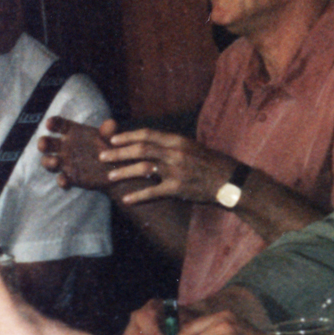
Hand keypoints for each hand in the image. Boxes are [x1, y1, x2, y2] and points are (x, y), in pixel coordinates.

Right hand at [37, 117, 118, 190]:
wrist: (117, 170)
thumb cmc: (112, 148)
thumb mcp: (112, 139)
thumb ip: (109, 132)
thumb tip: (111, 123)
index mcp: (73, 132)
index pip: (59, 125)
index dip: (52, 123)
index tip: (49, 123)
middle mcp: (65, 146)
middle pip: (48, 143)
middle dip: (43, 143)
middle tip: (43, 144)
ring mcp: (65, 162)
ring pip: (48, 160)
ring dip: (48, 161)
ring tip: (55, 162)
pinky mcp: (70, 176)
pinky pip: (62, 178)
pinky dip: (62, 180)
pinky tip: (65, 181)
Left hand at [99, 128, 238, 206]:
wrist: (231, 181)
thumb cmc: (212, 164)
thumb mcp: (193, 147)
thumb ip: (172, 146)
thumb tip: (150, 144)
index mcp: (178, 140)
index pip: (147, 134)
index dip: (128, 136)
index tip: (112, 139)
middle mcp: (175, 153)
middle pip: (140, 149)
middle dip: (118, 153)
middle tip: (102, 156)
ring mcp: (176, 171)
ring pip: (143, 168)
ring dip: (123, 172)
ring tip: (109, 176)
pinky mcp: (178, 188)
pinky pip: (153, 192)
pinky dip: (138, 197)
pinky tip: (126, 200)